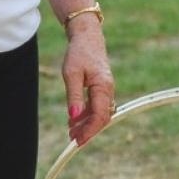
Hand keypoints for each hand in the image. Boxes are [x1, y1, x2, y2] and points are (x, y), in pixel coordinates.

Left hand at [61, 17, 114, 146]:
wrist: (87, 37)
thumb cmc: (79, 53)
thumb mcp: (71, 74)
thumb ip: (74, 96)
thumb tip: (74, 117)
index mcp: (103, 87)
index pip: (99, 116)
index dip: (89, 131)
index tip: (77, 141)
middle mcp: (108, 90)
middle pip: (102, 117)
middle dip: (88, 130)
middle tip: (72, 139)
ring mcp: (106, 89)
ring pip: (99, 113)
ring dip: (87, 123)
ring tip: (70, 130)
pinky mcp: (102, 88)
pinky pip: (97, 106)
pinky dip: (87, 114)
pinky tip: (75, 118)